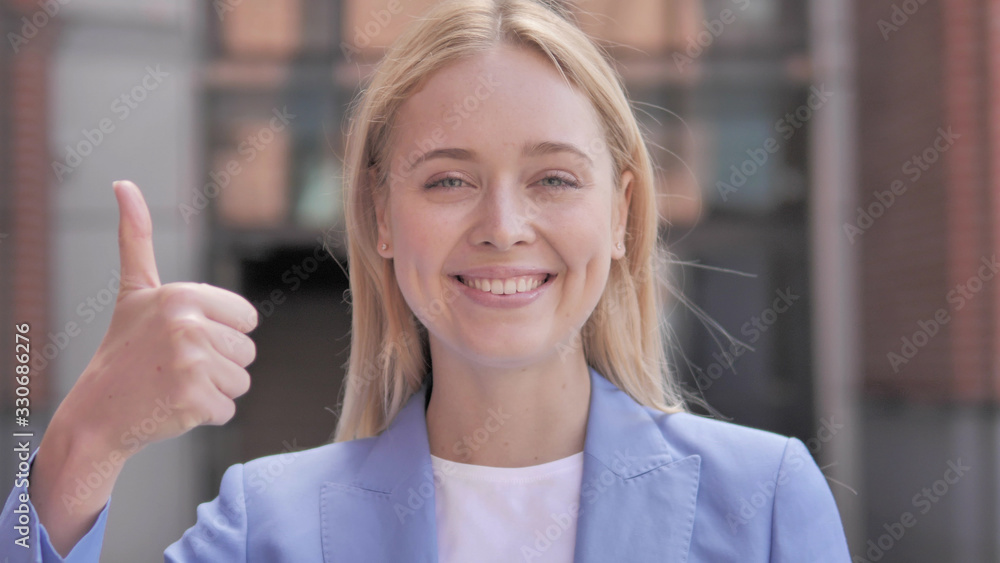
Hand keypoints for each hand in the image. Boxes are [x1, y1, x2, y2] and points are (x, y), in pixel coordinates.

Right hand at [31, 180, 258, 555]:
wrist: (98, 411)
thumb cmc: (124, 349)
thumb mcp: (134, 290)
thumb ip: (136, 238)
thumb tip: (123, 184)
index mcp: (183, 296)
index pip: (248, 319)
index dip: (222, 333)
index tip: (184, 338)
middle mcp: (187, 325)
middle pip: (247, 352)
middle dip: (218, 364)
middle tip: (174, 366)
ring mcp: (190, 364)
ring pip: (241, 381)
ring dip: (214, 390)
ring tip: (174, 385)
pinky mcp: (192, 401)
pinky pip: (227, 410)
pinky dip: (205, 415)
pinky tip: (173, 406)